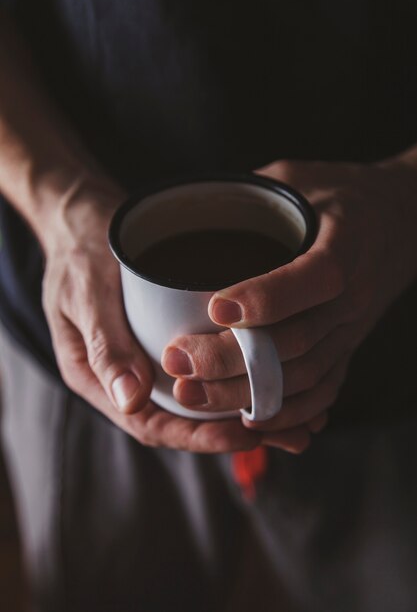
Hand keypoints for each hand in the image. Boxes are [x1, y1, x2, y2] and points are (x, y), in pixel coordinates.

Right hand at [41, 174, 275, 452]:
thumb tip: (131, 401)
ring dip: (237, 406)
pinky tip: (269, 370)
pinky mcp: (162, 336)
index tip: (243, 432)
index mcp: (95, 377)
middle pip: (178, 419)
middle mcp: (123, 376)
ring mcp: (143, 357)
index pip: (149, 423)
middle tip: (283, 430)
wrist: (82, 218)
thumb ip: (105, 345)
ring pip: (193, 396)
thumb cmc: (79, 250)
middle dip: (227, 430)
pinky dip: (232, 374)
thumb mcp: (86, 291)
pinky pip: (200, 364)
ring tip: (290, 413)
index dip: (196, 436)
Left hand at [161, 159, 416, 448]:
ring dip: (245, 393)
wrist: (402, 221)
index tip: (214, 309)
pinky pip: (323, 390)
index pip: (315, 277)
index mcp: (348, 240)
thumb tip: (181, 214)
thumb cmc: (339, 193)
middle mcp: (354, 293)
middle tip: (178, 361)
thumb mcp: (296, 176)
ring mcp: (352, 327)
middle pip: (298, 340)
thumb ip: (247, 194)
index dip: (267, 298)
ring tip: (190, 394)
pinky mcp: (348, 347)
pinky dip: (287, 412)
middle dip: (232, 358)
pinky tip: (246, 419)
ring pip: (303, 375)